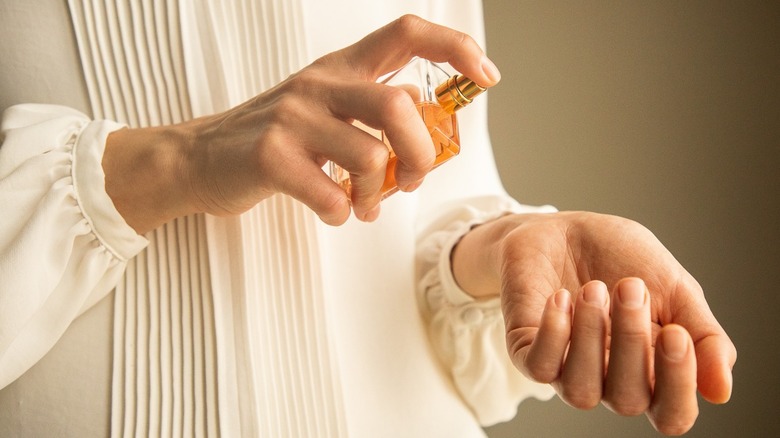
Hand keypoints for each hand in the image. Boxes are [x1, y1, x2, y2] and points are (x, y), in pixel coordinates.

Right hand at [103, 15, 500, 232]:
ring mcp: (292, 117)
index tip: (486, 76)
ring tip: (363, 207)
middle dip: (420, 155)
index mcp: (341, 68)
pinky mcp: (270, 156)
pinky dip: (340, 213)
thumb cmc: (276, 138)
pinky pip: (330, 194)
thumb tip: (422, 106)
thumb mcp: (327, 108)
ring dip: (376, 196)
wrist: (199, 159)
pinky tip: (331, 211)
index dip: (454, 47)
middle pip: (399, 106)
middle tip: (410, 181)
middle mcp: (320, 84)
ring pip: (369, 157)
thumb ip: (373, 105)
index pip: (407, 33)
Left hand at [452, 211, 735, 434]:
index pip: (671, 414)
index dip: (677, 385)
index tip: (676, 333)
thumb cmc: (623, 259)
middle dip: (632, 342)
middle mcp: (608, 380)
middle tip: (631, 286)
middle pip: (628, 400)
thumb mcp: (676, 290)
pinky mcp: (526, 350)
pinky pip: (539, 367)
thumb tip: (720, 392)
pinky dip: (553, 335)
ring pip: (581, 392)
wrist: (565, 227)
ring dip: (591, 338)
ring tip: (594, 289)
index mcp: (651, 372)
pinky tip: (561, 298)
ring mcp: (565, 369)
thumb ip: (704, 337)